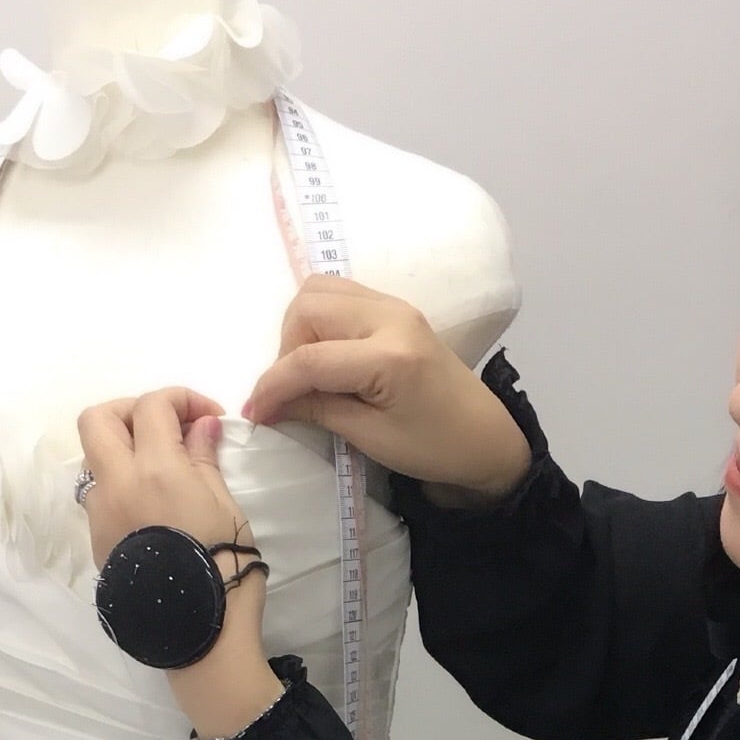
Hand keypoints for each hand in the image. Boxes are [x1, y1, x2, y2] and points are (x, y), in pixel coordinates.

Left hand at [76, 386, 235, 565]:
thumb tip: (201, 425)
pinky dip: (122, 483)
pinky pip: (100, 494)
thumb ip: (204, 458)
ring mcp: (100, 512)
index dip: (182, 399)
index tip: (209, 418)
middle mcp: (116, 483)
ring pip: (94, 457)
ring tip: (160, 467)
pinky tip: (152, 503)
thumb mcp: (225, 505)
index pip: (153, 406)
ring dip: (123, 448)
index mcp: (155, 469)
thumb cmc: (224, 564)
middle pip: (98, 419)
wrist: (198, 628)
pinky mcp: (97, 538)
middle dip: (132, 410)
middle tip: (165, 426)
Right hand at [242, 277, 531, 502]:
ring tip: (307, 373)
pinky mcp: (396, 308)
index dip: (273, 386)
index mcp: (390, 356)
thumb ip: (317, 410)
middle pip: (308, 308)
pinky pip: (341, 295)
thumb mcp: (371, 437)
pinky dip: (320, 320)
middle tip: (292, 392)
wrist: (485, 439)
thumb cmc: (434, 448)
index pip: (310, 358)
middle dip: (286, 350)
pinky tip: (326, 356)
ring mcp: (395, 306)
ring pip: (320, 291)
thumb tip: (269, 402)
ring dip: (300, 329)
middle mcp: (392, 316)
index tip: (254, 413)